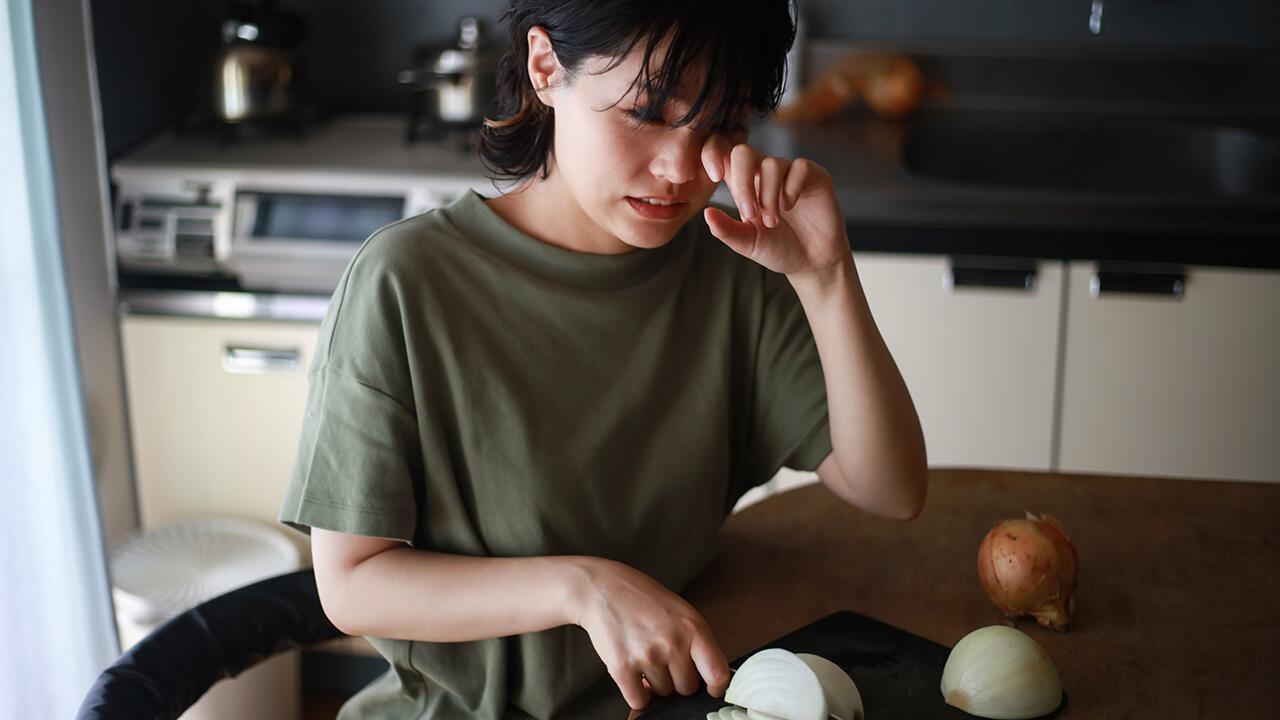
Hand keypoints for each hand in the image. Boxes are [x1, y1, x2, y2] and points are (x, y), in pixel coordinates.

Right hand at [572, 558, 731, 711]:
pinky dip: (637, 693)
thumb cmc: (642, 598)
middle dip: (677, 679)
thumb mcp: (681, 611)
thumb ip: (696, 641)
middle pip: (687, 688)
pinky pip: (639, 700)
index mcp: (693, 627)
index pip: (718, 673)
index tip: (710, 689)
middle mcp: (673, 643)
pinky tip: (633, 673)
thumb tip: (708, 676)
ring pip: (663, 694)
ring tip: (644, 656)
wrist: (601, 589)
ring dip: (654, 683)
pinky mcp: (622, 667)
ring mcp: (647, 656)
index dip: (716, 687)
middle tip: (663, 661)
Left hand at [701, 135, 849, 278]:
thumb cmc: (778, 250)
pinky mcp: (813, 175)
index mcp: (743, 184)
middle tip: (750, 214)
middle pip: (744, 152)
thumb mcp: (748, 243)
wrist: (812, 262)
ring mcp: (789, 172)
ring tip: (772, 221)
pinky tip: (790, 206)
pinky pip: (799, 167)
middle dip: (743, 182)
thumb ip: (727, 230)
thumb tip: (706, 212)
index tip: (714, 176)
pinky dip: (791, 188)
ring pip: (771, 164)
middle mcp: (764, 173)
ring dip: (768, 196)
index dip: (713, 154)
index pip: (723, 155)